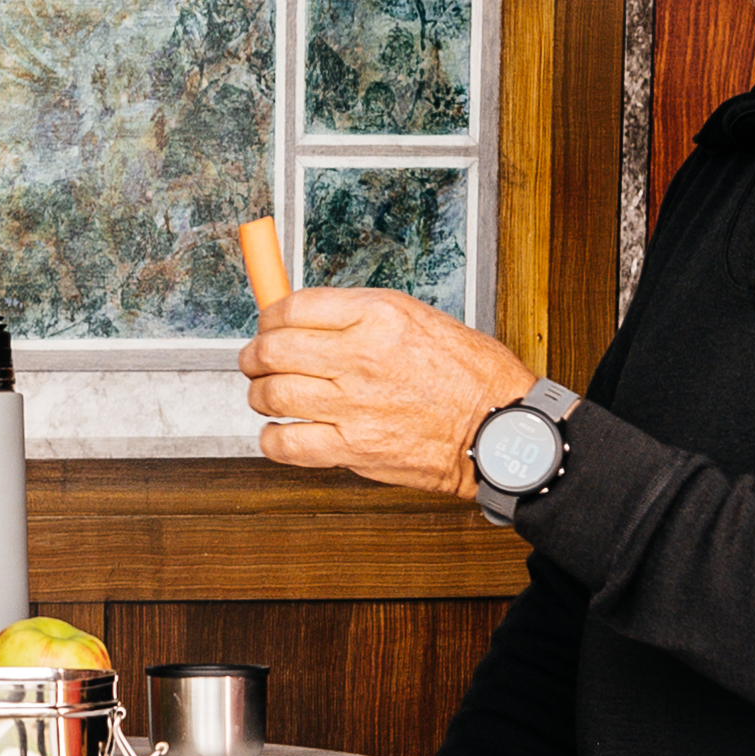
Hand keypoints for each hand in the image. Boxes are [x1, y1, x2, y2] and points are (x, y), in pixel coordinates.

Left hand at [242, 287, 534, 495]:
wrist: (500, 429)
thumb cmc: (473, 375)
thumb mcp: (419, 318)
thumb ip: (361, 317)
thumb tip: (308, 320)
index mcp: (379, 314)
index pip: (293, 307)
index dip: (269, 316)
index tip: (268, 325)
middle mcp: (360, 356)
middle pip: (273, 350)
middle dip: (254, 356)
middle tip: (255, 361)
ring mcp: (354, 405)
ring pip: (272, 395)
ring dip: (260, 395)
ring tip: (267, 396)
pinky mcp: (354, 448)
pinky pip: (286, 444)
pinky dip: (272, 438)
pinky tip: (280, 432)